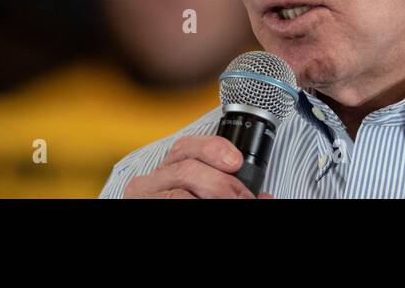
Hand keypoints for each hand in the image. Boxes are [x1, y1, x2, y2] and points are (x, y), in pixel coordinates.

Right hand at [123, 135, 261, 198]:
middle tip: (244, 198)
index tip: (236, 162)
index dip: (214, 148)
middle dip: (222, 184)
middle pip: (187, 169)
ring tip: (235, 203)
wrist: (160, 259)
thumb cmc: (188, 200)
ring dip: (213, 199)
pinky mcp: (138, 207)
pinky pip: (174, 204)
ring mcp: (143, 197)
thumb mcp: (203, 192)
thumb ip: (229, 189)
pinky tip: (204, 204)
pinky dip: (196, 204)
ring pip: (180, 194)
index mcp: (169, 169)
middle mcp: (151, 180)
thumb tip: (266, 197)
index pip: (187, 146)